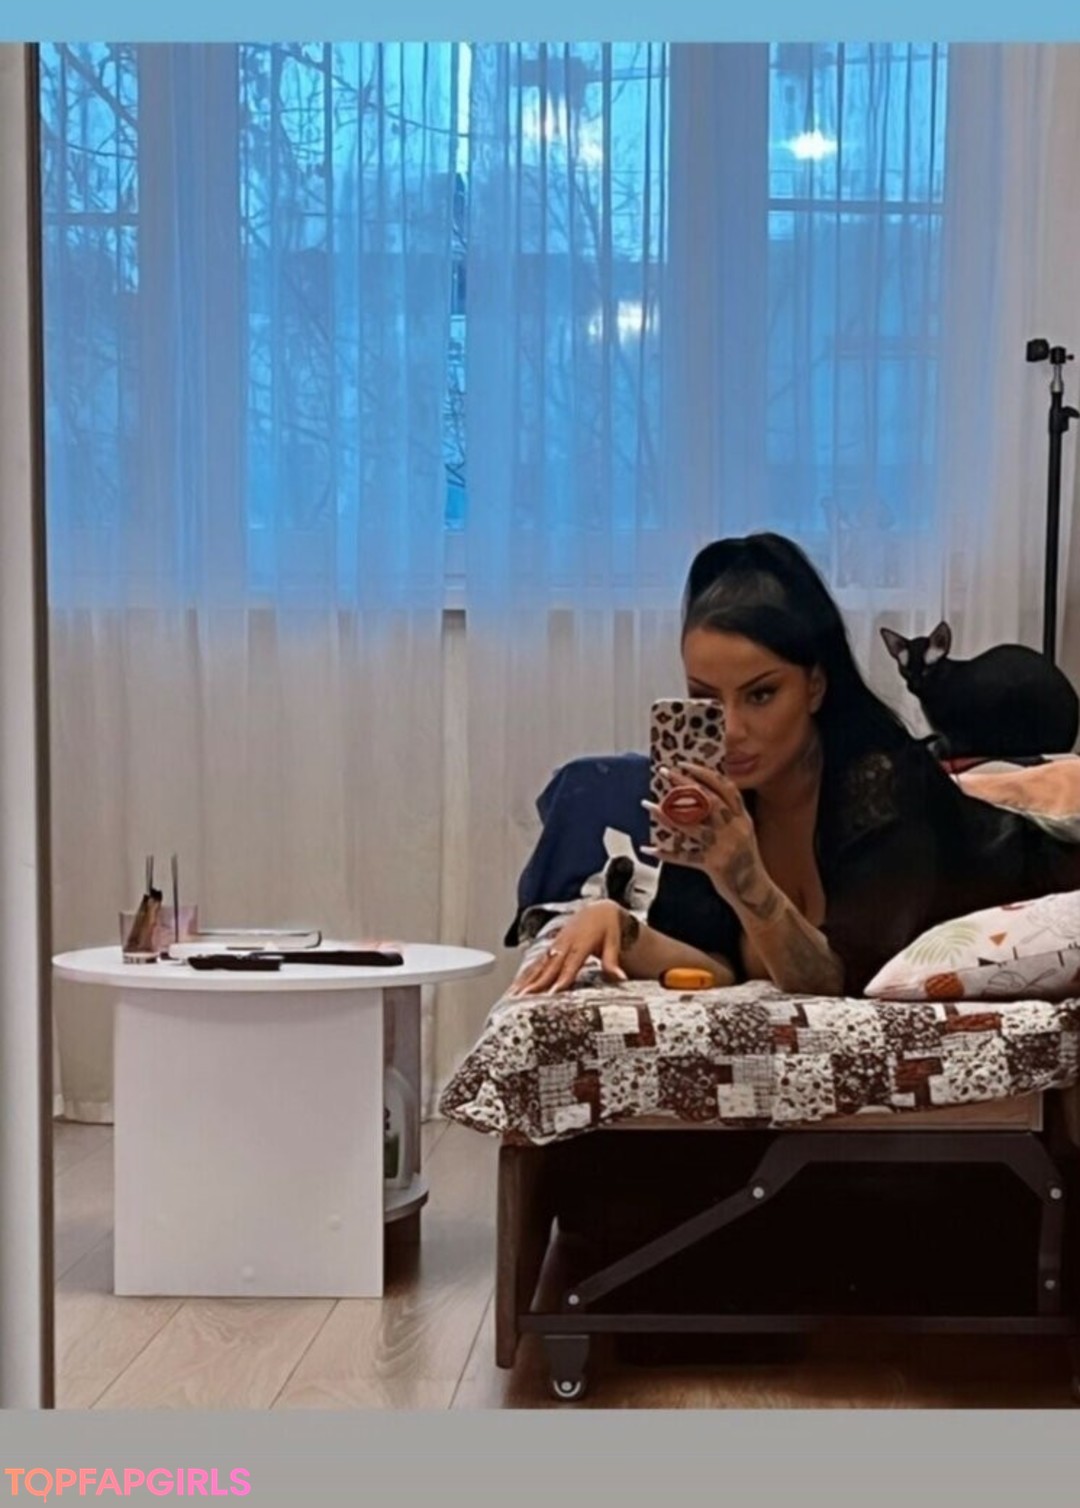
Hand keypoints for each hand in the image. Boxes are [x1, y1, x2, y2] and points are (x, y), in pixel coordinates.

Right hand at [508, 900, 629, 996]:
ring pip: (539, 966)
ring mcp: (555, 946)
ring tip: (514, 996)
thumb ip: (612, 961)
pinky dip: (524, 976)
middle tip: (525, 998)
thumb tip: (621, 978)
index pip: (570, 964)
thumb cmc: (607, 927)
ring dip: (526, 981)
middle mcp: (565, 944)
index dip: (561, 978)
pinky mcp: (550, 948)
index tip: (553, 992)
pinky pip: (536, 964)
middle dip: (537, 983)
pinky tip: (516, 988)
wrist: (598, 910)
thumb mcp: (614, 942)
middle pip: (549, 967)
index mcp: (581, 944)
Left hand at [645, 761, 767, 909]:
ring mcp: (725, 847)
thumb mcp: (743, 832)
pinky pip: (685, 857)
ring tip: (647, 804)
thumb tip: (701, 794)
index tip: (684, 764)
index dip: (705, 774)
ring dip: (666, 814)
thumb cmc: (745, 860)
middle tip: (664, 773)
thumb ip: (728, 815)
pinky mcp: (714, 865)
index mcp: (743, 818)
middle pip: (707, 800)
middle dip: (683, 784)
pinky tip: (648, 848)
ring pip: (691, 825)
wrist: (755, 891)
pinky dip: (666, 853)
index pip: (726, 788)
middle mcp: (735, 829)